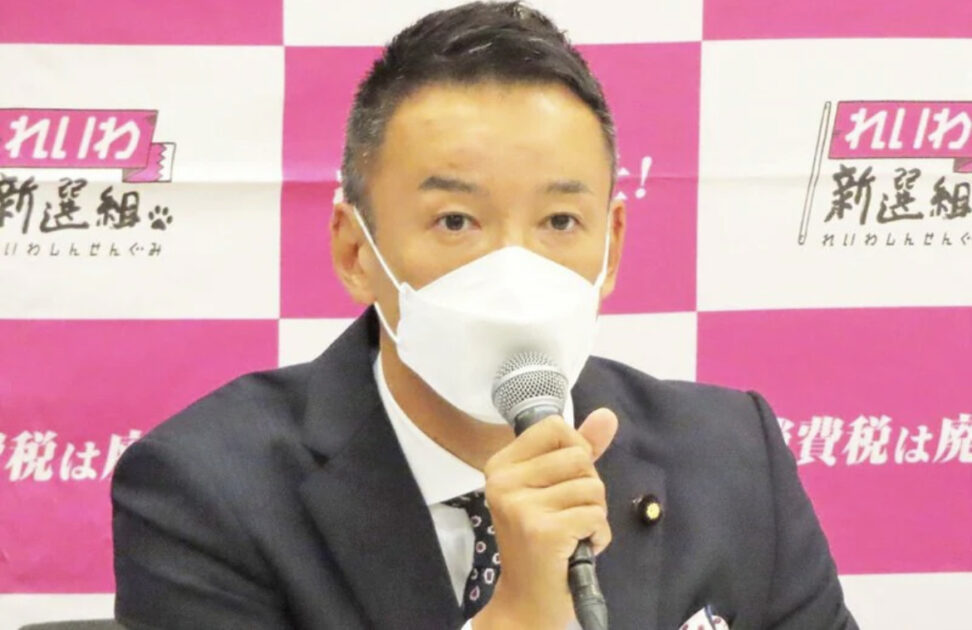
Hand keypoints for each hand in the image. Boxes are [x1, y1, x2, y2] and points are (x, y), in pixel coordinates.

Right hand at [471, 408, 618, 629]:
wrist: (528, 597)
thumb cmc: (542, 538)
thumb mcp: (555, 486)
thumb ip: (580, 449)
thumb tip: (608, 415)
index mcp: (502, 465)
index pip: (554, 427)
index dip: (576, 449)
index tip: (566, 478)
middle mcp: (504, 482)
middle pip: (579, 456)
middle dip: (589, 486)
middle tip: (569, 512)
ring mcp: (521, 506)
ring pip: (592, 487)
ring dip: (594, 513)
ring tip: (573, 531)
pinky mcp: (542, 530)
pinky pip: (595, 514)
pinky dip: (598, 534)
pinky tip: (578, 546)